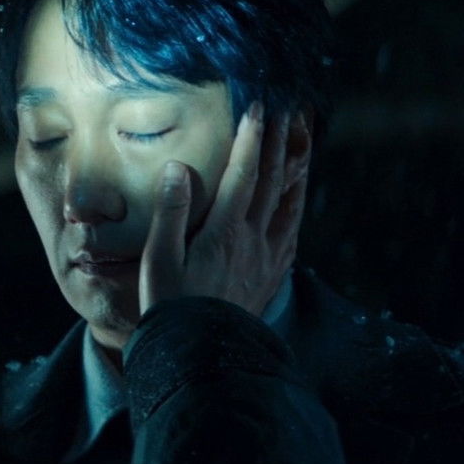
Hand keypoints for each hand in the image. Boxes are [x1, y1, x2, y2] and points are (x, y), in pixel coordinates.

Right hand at [139, 102, 309, 316]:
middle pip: (273, 182)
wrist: (200, 356)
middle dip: (280, 143)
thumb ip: (170, 211)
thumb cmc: (170, 306)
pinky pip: (292, 232)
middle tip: (288, 110)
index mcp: (223, 231)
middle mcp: (252, 240)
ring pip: (290, 203)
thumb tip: (179, 167)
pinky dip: (298, 207)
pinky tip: (299, 199)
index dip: (251, 139)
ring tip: (304, 142)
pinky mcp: (271, 275)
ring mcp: (266, 258)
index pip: (243, 174)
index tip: (258, 107)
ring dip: (297, 169)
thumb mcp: (158, 259)